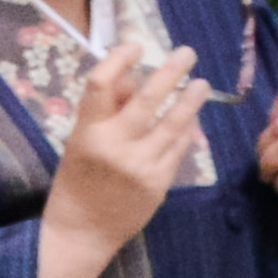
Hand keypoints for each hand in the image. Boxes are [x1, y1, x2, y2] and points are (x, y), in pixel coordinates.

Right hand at [41, 43, 204, 263]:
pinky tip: (192, 119)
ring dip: (191, 99)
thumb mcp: (80, 142)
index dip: (120, 59)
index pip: (101, 83)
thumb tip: (136, 78)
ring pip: (174, 122)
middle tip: (187, 53)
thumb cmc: (77, 181)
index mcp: (87, 132)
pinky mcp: (159, 182)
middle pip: (148, 97)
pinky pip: (179, 148)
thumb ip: (107, 113)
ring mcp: (140, 165)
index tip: (137, 46)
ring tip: (200, 83)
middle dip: (171, 71)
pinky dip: (187, 130)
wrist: (82, 231)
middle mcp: (115, 145)